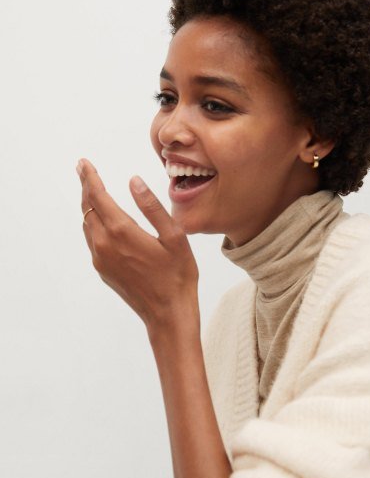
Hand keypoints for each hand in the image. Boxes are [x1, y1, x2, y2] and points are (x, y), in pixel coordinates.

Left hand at [77, 158, 198, 329]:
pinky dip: (95, 225)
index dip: (89, 178)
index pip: (97, 196)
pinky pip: (93, 241)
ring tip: (94, 193)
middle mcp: (105, 244)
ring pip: (87, 225)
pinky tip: (104, 222)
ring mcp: (101, 259)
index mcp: (122, 232)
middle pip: (87, 209)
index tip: (83, 164)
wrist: (168, 313)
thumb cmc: (177, 275)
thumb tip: (133, 181)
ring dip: (89, 207)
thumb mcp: (174, 237)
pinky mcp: (103, 270)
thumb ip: (151, 206)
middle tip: (84, 171)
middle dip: (86, 188)